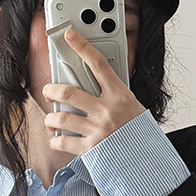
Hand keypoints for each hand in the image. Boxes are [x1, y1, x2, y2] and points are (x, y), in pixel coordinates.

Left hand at [40, 27, 143, 152]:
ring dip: (51, 119)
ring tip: (52, 120)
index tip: (70, 36)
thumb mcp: (133, 106)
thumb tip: (95, 85)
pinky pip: (63, 142)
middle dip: (52, 90)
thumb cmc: (139, 133)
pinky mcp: (90, 148)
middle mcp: (107, 110)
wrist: (147, 159)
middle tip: (49, 91)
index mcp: (120, 96)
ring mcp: (98, 129)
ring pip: (61, 118)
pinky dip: (56, 140)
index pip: (99, 64)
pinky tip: (58, 139)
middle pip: (69, 92)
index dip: (82, 46)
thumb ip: (114, 96)